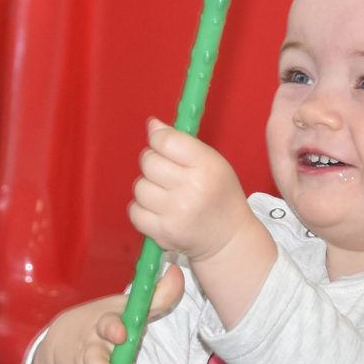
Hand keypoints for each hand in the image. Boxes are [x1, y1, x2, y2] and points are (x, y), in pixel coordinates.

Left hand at [129, 118, 258, 262]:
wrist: (228, 239)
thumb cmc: (220, 197)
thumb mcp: (213, 163)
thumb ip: (182, 142)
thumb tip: (152, 125)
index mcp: (207, 166)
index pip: (166, 141)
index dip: (157, 139)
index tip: (161, 144)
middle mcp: (192, 189)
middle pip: (149, 162)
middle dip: (153, 163)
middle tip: (166, 173)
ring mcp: (176, 212)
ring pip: (140, 187)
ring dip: (148, 188)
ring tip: (165, 194)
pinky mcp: (163, 232)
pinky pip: (135, 211)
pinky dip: (142, 209)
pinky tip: (158, 210)